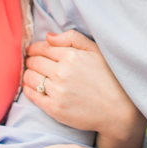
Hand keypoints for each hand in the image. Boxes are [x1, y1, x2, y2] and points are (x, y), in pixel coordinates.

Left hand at [24, 30, 141, 141]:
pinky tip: (32, 87)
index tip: (32, 51)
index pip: (43, 48)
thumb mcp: (96, 51)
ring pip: (30, 77)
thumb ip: (72, 38)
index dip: (35, 48)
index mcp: (71, 56)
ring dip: (28, 73)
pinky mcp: (54, 109)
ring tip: (32, 74)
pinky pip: (32, 95)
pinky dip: (28, 89)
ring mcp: (57, 91)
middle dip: (31, 60)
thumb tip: (48, 37)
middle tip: (31, 62)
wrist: (118, 111)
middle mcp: (62, 72)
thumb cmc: (109, 79)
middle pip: (34, 62)